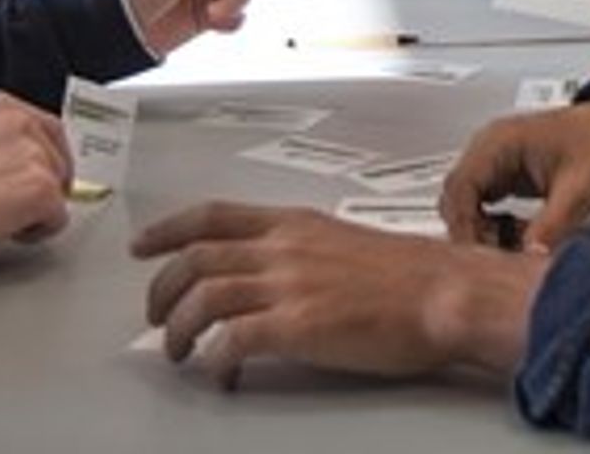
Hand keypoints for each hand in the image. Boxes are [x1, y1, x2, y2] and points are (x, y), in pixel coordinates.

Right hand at [0, 91, 72, 245]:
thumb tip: (20, 167)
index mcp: (2, 106)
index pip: (48, 129)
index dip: (45, 159)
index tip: (38, 176)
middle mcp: (23, 122)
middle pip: (59, 160)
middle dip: (43, 185)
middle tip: (13, 204)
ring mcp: (36, 154)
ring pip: (59, 191)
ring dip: (37, 209)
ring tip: (0, 214)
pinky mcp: (43, 188)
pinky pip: (58, 219)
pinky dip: (38, 231)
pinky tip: (8, 228)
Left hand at [132, 202, 541, 386]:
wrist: (446, 293)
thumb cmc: (411, 275)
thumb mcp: (344, 242)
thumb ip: (302, 252)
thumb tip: (274, 274)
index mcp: (292, 224)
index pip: (212, 216)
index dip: (167, 230)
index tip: (143, 245)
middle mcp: (282, 248)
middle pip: (195, 258)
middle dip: (163, 290)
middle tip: (154, 315)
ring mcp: (287, 285)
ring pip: (204, 298)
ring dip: (179, 329)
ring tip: (177, 351)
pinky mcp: (297, 325)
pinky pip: (232, 341)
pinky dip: (214, 360)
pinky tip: (220, 374)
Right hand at [439, 102, 589, 253]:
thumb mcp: (578, 190)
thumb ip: (551, 226)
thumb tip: (528, 257)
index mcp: (500, 142)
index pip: (460, 188)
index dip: (463, 226)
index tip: (477, 255)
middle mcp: (490, 148)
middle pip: (455, 197)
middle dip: (471, 232)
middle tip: (496, 258)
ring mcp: (495, 161)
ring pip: (466, 203)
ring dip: (481, 230)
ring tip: (511, 246)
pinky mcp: (505, 175)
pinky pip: (482, 205)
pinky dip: (492, 226)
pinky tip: (516, 236)